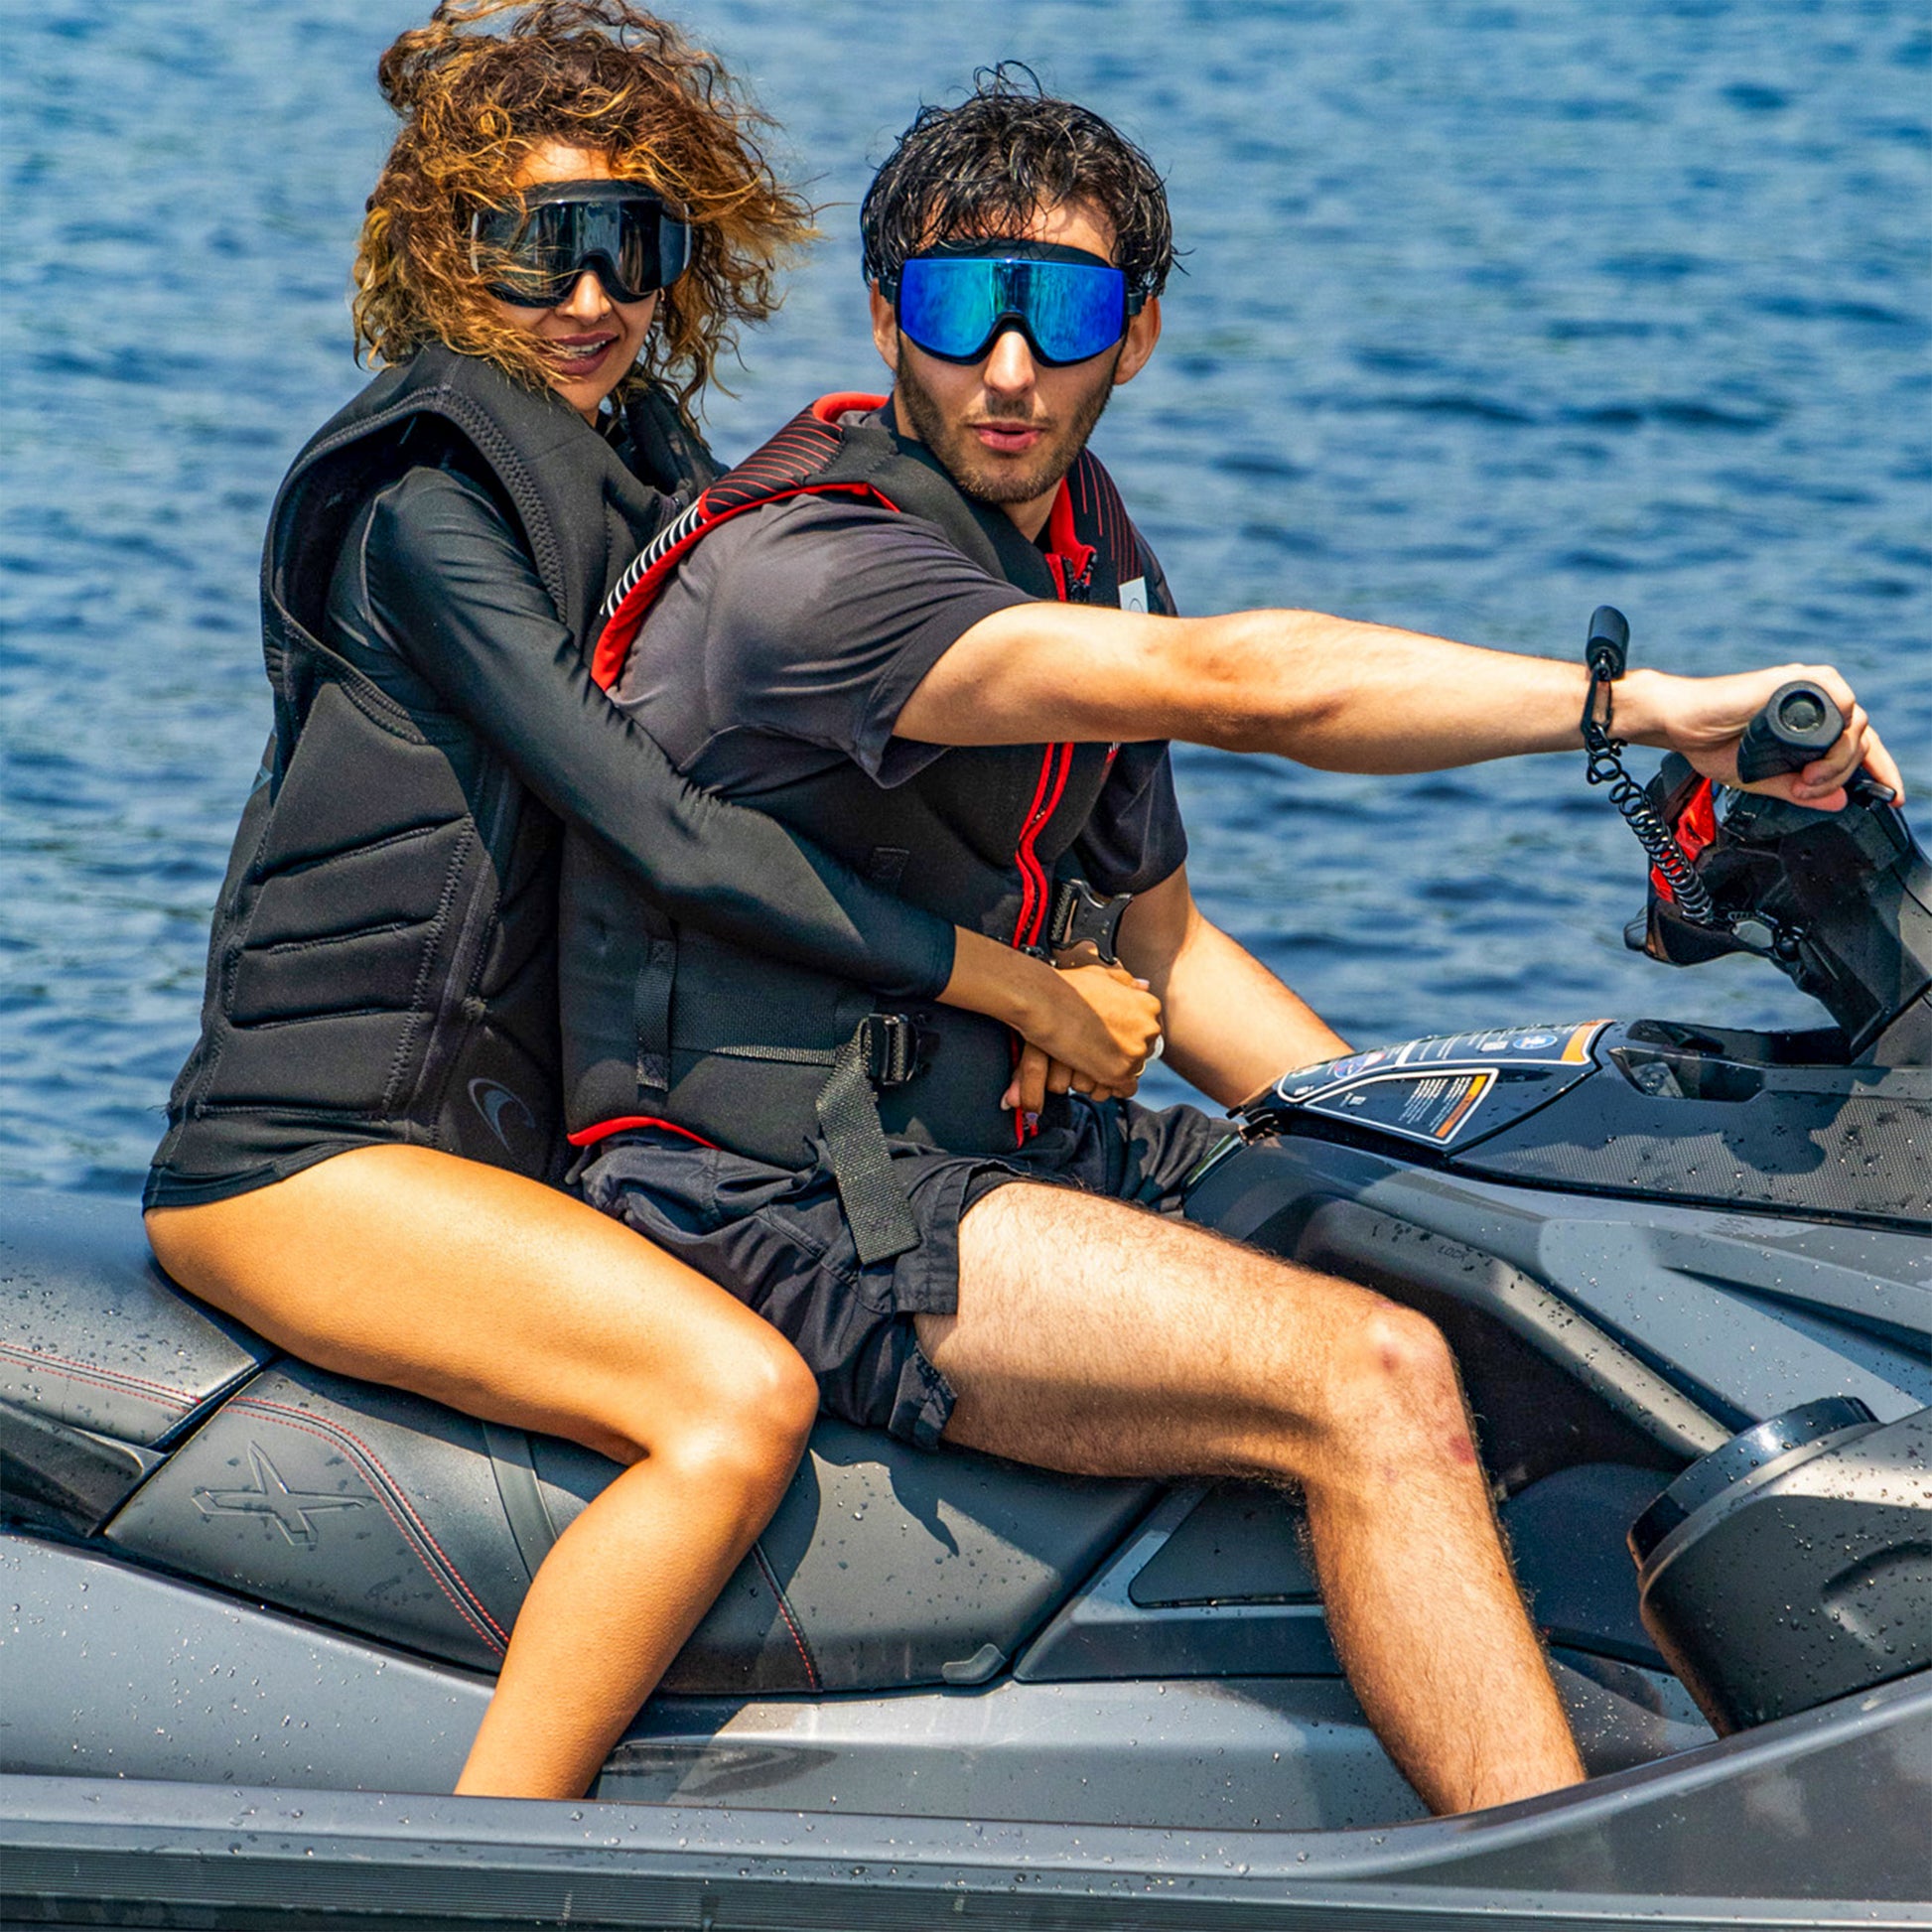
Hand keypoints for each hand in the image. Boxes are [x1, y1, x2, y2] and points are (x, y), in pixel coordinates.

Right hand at [1000, 960, 1163, 1115]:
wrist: (1042, 999)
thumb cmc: (1067, 985)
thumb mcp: (1103, 974)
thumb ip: (1126, 983)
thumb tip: (1144, 985)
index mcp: (1148, 1005)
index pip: (1147, 1030)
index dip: (1125, 1034)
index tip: (1107, 1035)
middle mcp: (1149, 1029)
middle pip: (1142, 1051)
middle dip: (1121, 1051)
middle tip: (1095, 1047)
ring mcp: (1135, 1052)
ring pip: (1132, 1071)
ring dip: (1113, 1068)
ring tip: (1088, 1059)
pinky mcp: (1119, 1073)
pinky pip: (1123, 1090)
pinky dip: (1109, 1086)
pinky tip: (1092, 1074)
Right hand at [1625, 665, 1903, 810]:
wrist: (1680, 723)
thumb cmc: (1709, 743)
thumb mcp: (1762, 779)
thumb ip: (1799, 790)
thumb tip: (1840, 802)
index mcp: (1808, 723)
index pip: (1858, 743)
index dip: (1879, 768)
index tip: (1891, 796)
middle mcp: (1814, 703)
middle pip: (1859, 738)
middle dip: (1843, 775)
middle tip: (1807, 792)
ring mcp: (1808, 690)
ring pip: (1857, 725)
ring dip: (1839, 761)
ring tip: (1805, 781)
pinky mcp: (1799, 681)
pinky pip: (1843, 704)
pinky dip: (1837, 735)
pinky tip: (1813, 757)